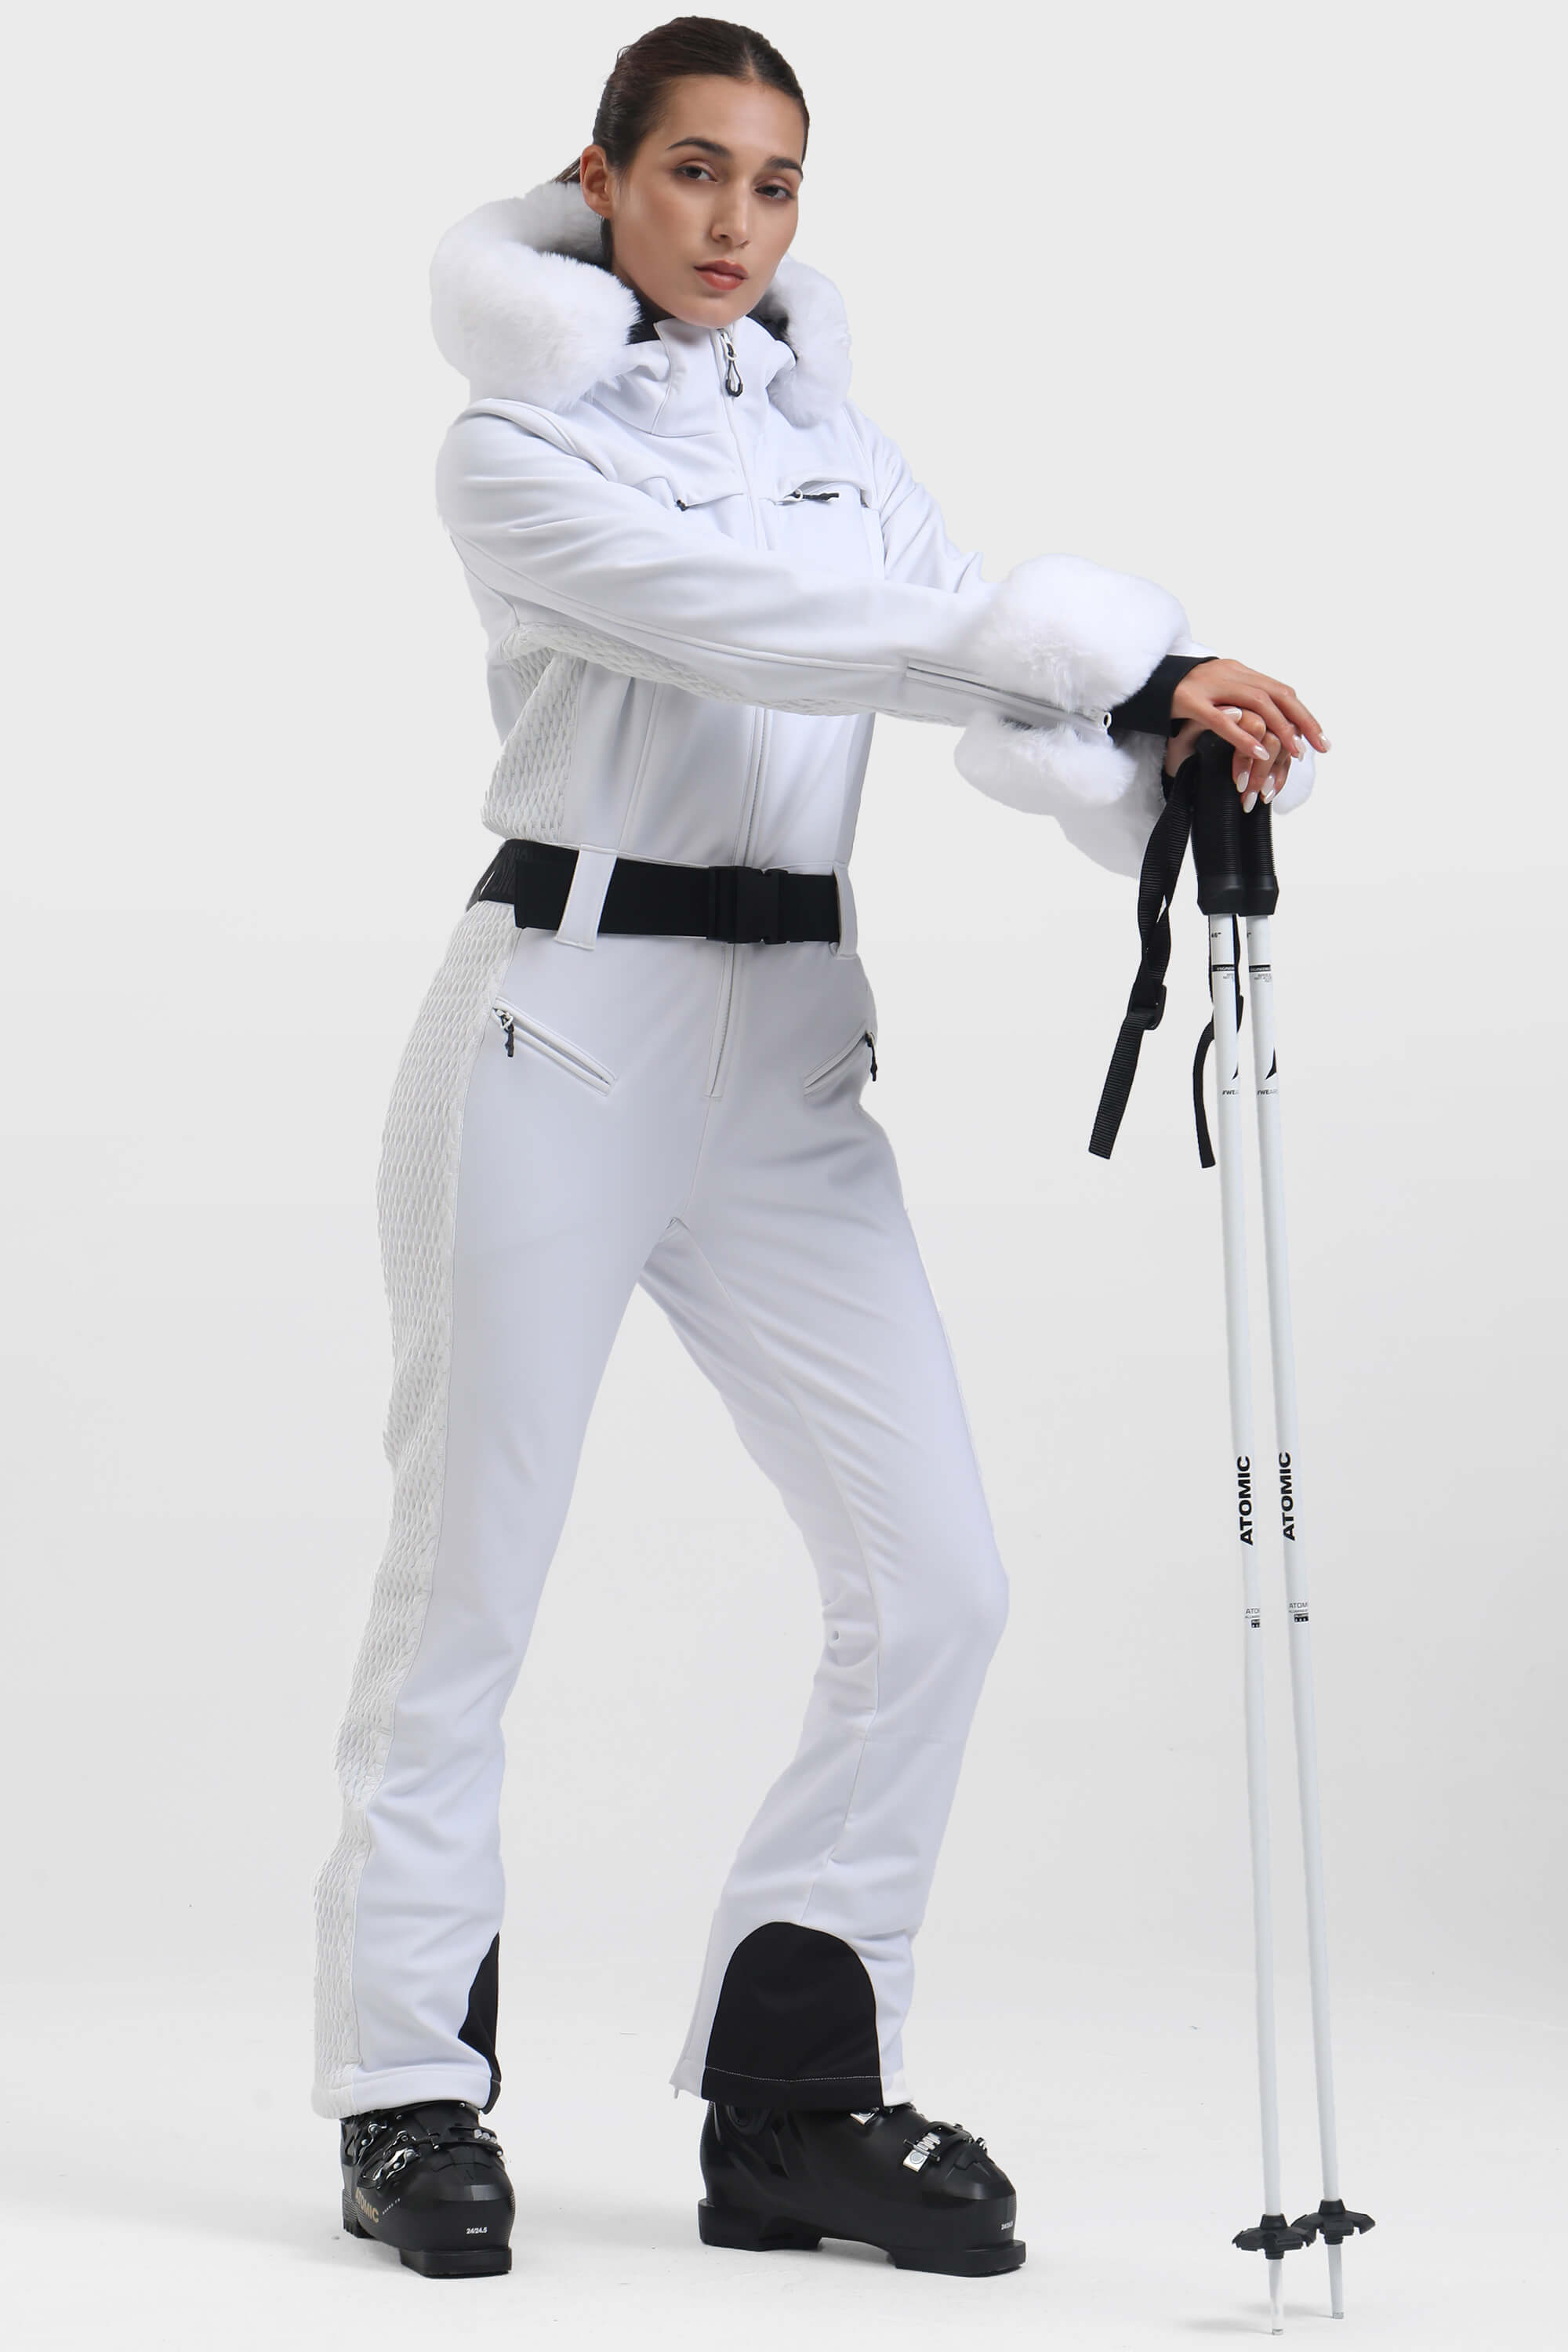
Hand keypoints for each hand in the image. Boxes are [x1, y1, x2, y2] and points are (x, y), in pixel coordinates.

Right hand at [1166, 658, 1329, 799]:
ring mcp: (1208, 685)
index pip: (1279, 690)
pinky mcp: (1189, 702)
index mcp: (1237, 671)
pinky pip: (1221, 719)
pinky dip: (1243, 736)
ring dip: (1279, 729)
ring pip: (1256, 703)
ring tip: (1294, 752)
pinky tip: (1260, 753)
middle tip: (1317, 747)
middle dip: (1301, 721)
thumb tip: (1269, 723)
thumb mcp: (1215, 696)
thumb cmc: (1179, 697)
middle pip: (1276, 694)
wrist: (1141, 683)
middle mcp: (1228, 673)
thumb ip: (1238, 703)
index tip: (1318, 738)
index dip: (1302, 713)